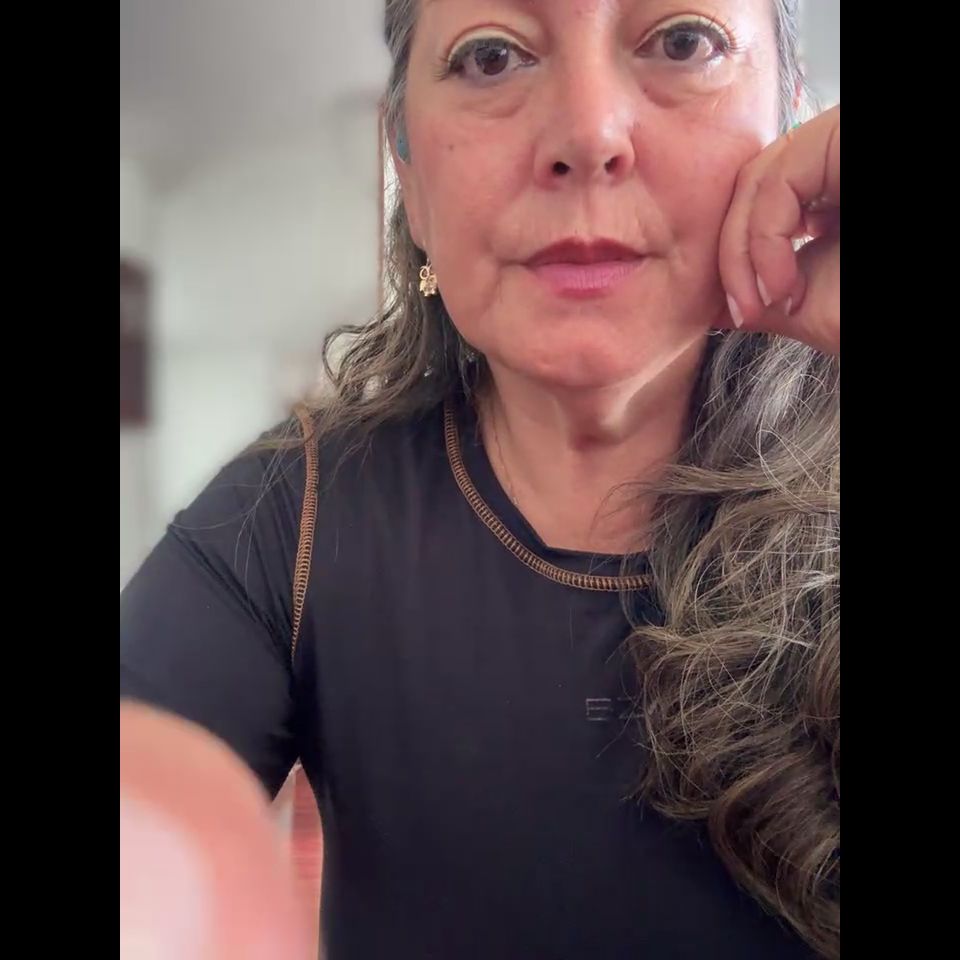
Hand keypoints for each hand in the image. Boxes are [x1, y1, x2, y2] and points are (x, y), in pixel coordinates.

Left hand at [719, 105, 839, 354]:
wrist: (901, 329)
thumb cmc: (862, 321)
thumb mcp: (806, 305)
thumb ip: (759, 285)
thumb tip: (707, 295)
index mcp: (833, 190)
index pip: (760, 198)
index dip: (734, 253)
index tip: (738, 313)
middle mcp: (840, 159)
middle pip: (756, 181)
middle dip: (733, 253)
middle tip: (741, 312)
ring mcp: (844, 144)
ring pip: (764, 175)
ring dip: (746, 249)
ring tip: (764, 303)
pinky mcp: (846, 137)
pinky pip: (783, 177)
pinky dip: (765, 237)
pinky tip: (781, 287)